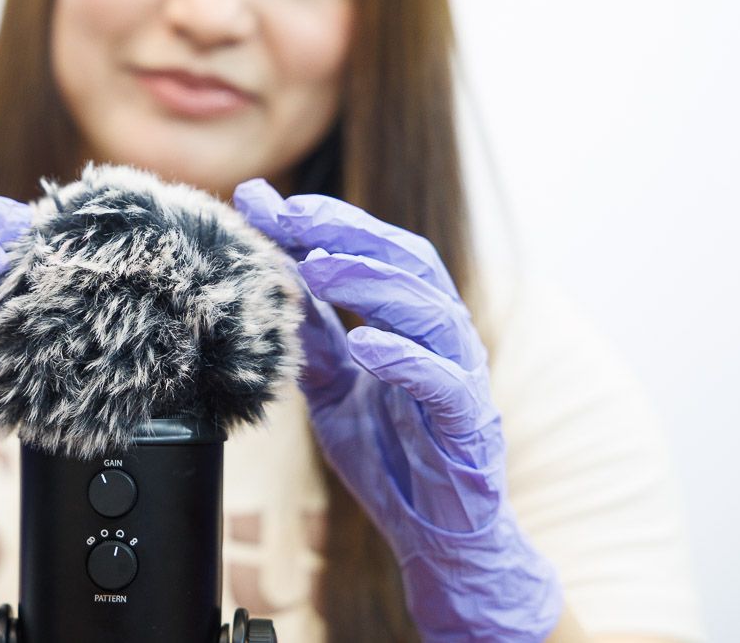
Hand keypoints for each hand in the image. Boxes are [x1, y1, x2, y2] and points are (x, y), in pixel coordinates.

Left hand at [232, 179, 561, 641]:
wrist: (433, 537)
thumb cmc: (390, 454)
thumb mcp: (331, 385)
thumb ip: (309, 332)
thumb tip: (268, 270)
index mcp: (416, 323)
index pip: (382, 250)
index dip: (331, 221)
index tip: (272, 203)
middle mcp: (446, 340)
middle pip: (411, 263)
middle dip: (350, 233)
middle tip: (292, 218)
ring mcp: (463, 380)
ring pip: (433, 311)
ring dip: (373, 283)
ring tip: (318, 270)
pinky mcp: (471, 427)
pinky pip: (446, 384)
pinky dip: (406, 359)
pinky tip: (364, 345)